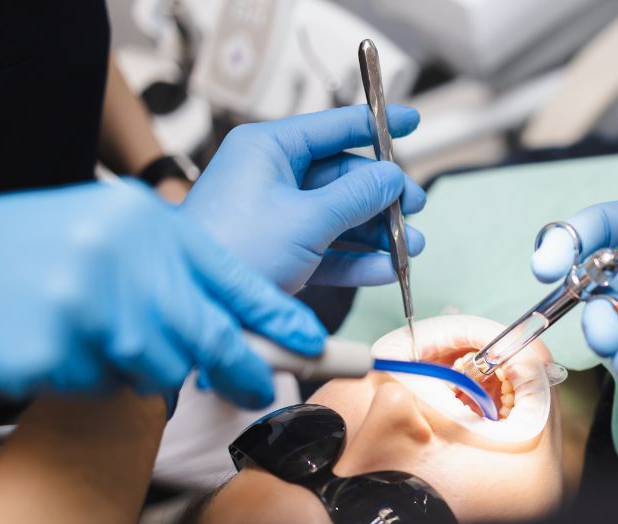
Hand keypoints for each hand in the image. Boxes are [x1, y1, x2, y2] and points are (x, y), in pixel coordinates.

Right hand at [0, 181, 325, 407]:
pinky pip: (105, 383)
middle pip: (212, 337)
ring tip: (103, 330)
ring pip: (160, 367)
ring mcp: (83, 308)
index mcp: (145, 224)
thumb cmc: (35, 245)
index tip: (315, 343)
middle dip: (245, 369)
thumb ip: (175, 263)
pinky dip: (96, 373)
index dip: (280, 317)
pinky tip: (65, 340)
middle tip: (260, 388)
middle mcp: (121, 261)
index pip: (235, 278)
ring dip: (146, 363)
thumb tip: (242, 318)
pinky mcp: (51, 350)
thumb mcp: (113, 228)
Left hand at [182, 105, 427, 293]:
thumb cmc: (236, 249)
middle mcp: (273, 177)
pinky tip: (387, 270)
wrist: (201, 306)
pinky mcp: (280, 253)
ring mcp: (277, 217)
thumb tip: (392, 178)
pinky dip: (357, 260)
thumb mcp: (306, 219)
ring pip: (340, 216)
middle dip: (383, 196)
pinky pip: (328, 249)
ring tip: (412, 248)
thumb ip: (356, 196)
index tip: (412, 121)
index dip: (376, 124)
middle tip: (416, 208)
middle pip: (343, 176)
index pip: (333, 127)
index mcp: (269, 149)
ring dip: (378, 233)